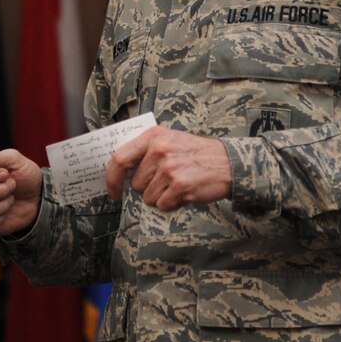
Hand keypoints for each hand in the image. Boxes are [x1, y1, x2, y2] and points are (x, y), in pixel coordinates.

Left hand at [106, 126, 231, 210]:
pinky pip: (162, 205)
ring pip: (148, 198)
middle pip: (135, 184)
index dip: (112, 178)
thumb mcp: (170, 139)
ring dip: (161, 198)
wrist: (228, 162)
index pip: (120, 158)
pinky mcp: (180, 186)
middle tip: (166, 181)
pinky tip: (184, 193)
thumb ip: (146, 150)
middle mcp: (159, 150)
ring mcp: (169, 168)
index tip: (112, 191)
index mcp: (153, 136)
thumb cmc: (196, 154)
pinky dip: (172, 204)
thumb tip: (120, 169)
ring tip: (178, 185)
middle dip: (148, 189)